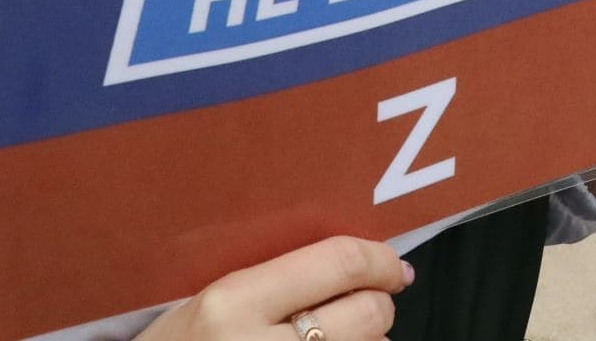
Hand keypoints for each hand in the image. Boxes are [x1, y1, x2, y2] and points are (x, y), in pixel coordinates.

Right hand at [136, 237, 410, 340]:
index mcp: (231, 302)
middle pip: (366, 312)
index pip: (338, 263)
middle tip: (374, 300)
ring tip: (347, 336)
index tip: (393, 265)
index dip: (380, 261)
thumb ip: (270, 282)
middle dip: (380, 304)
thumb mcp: (202, 306)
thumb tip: (352, 264)